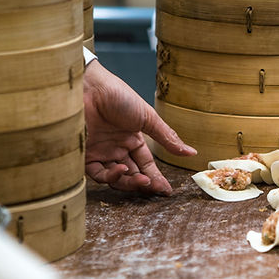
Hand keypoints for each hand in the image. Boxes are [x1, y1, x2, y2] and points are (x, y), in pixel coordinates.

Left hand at [84, 60, 196, 193]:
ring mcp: (101, 152)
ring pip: (117, 178)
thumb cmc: (118, 96)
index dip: (156, 178)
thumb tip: (192, 153)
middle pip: (133, 174)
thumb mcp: (148, 118)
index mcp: (132, 138)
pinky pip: (99, 174)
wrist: (89, 88)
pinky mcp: (86, 156)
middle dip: (144, 184)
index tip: (166, 190)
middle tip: (155, 189)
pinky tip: (121, 170)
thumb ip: (167, 138)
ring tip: (142, 181)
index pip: (146, 164)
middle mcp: (117, 148)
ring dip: (130, 183)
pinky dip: (111, 177)